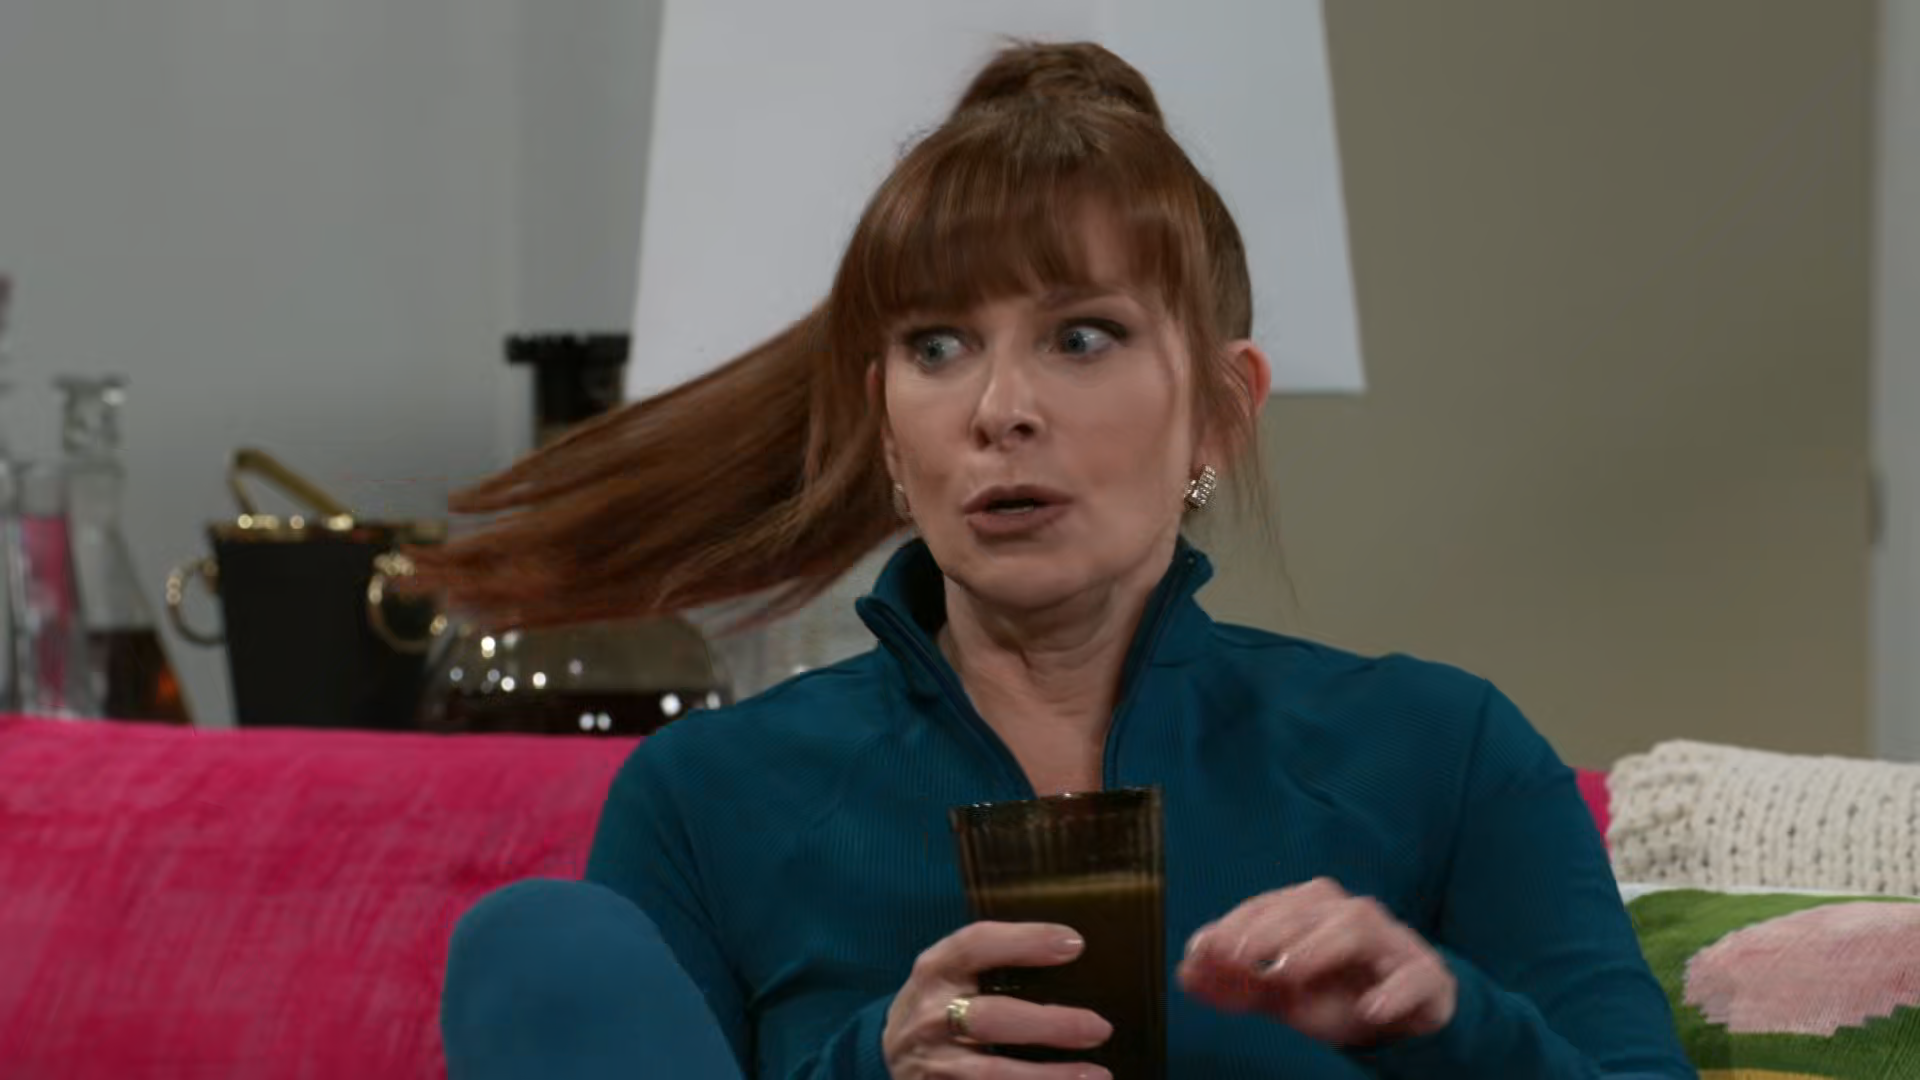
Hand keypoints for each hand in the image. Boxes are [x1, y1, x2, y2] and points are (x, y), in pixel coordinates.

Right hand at [882, 921, 1113, 1078]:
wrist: (891, 1054)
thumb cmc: (942, 1005)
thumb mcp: (952, 974)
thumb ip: (994, 963)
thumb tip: (1072, 951)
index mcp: (936, 970)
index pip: (976, 945)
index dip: (1024, 941)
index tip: (1074, 944)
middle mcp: (930, 1015)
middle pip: (990, 1018)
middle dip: (1049, 1025)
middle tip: (1099, 1027)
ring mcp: (933, 1062)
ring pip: (992, 1073)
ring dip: (1048, 1076)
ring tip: (1097, 1075)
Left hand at [1176, 877, 1455, 1047]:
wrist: (1406, 1010)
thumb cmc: (1336, 990)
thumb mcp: (1280, 990)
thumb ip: (1234, 982)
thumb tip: (1185, 972)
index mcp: (1313, 909)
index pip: (1270, 905)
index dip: (1234, 924)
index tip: (1203, 949)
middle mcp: (1350, 915)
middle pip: (1311, 907)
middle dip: (1270, 930)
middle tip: (1239, 958)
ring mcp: (1392, 942)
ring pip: (1358, 927)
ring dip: (1320, 947)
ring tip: (1288, 973)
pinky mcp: (1427, 975)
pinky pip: (1413, 976)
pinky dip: (1393, 991)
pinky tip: (1370, 1009)